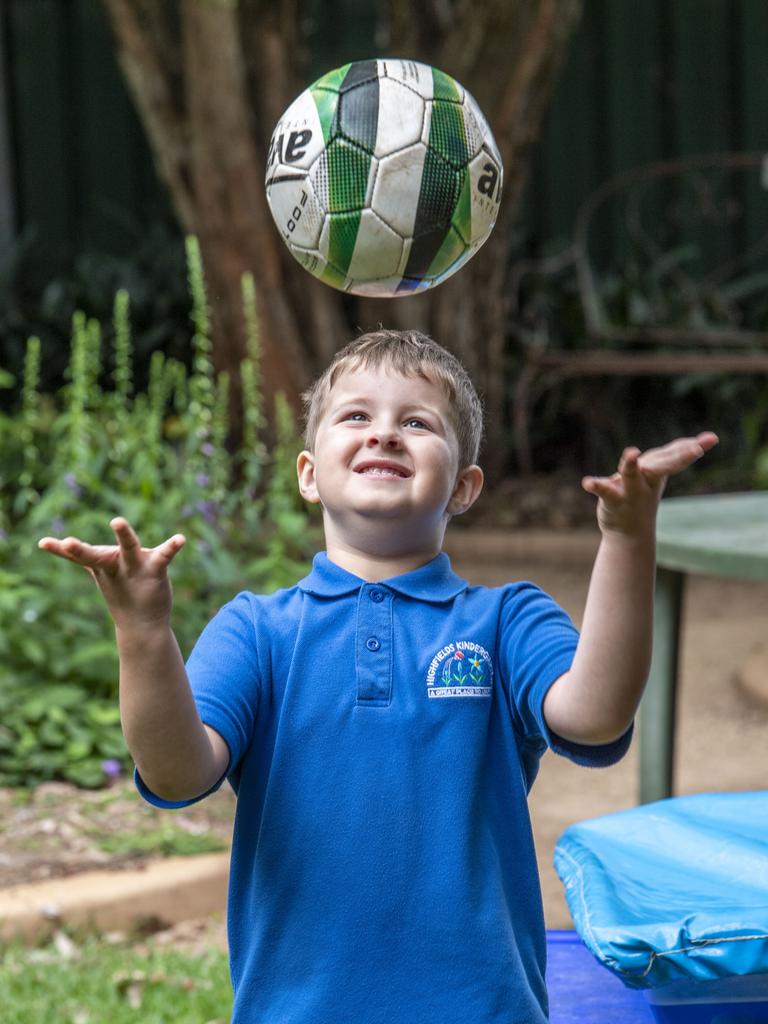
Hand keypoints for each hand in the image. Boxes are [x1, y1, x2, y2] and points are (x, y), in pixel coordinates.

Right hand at [38, 517, 185, 630]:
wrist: (144, 625)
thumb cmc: (123, 593)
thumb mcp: (103, 574)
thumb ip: (89, 559)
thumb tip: (65, 546)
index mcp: (102, 565)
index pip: (78, 556)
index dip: (59, 550)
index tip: (42, 543)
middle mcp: (115, 566)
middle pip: (94, 555)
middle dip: (79, 550)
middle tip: (67, 542)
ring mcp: (135, 569)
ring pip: (128, 548)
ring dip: (123, 535)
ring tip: (116, 521)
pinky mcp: (155, 571)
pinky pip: (164, 556)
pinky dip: (172, 546)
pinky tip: (181, 539)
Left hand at [582, 431, 718, 537]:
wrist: (629, 532)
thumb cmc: (643, 493)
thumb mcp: (660, 473)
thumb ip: (673, 455)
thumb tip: (705, 439)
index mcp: (658, 470)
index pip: (677, 457)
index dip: (692, 448)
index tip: (711, 439)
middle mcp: (646, 479)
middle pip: (663, 465)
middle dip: (679, 456)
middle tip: (696, 450)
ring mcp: (630, 490)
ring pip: (631, 475)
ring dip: (631, 464)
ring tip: (631, 452)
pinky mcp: (612, 499)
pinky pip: (605, 491)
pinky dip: (596, 486)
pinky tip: (587, 482)